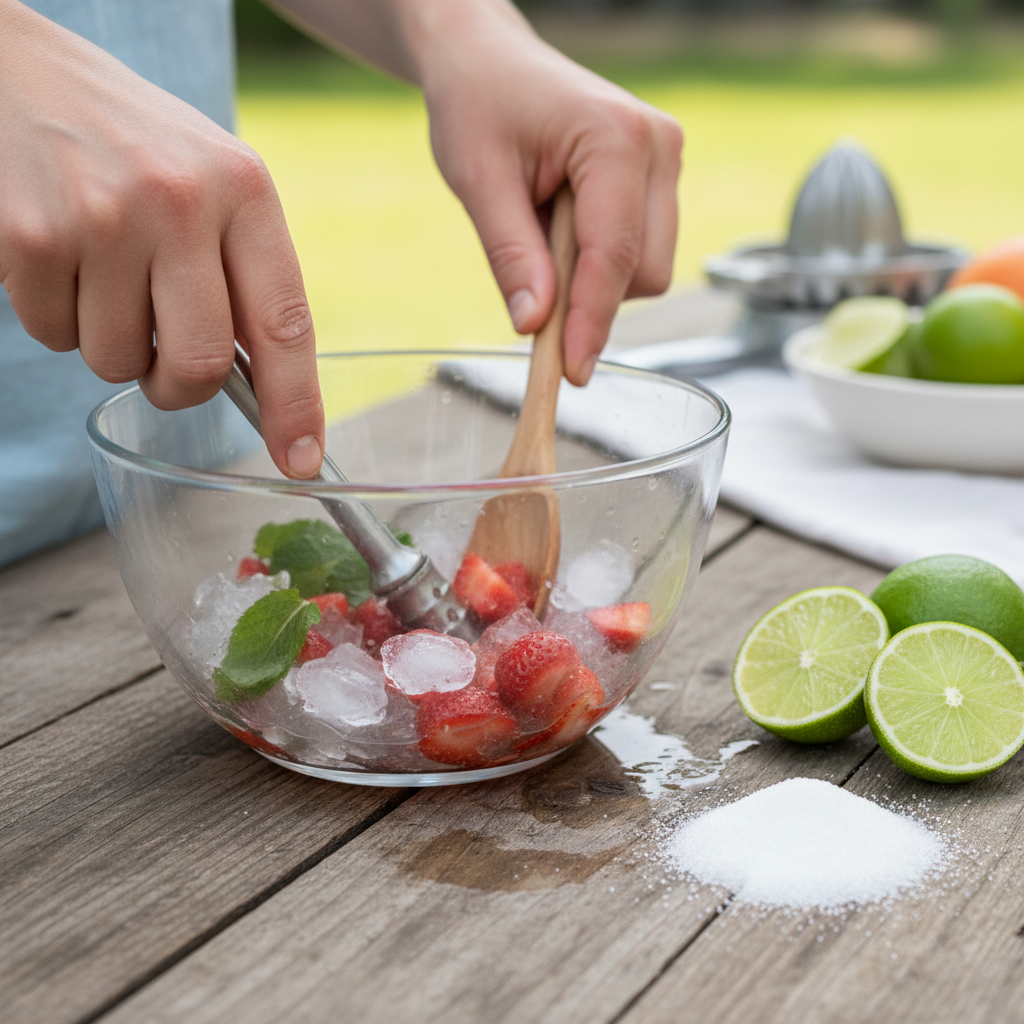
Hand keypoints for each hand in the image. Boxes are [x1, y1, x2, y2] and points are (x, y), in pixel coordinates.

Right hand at [0, 0, 324, 477]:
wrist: (22, 72)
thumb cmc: (139, 148)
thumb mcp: (217, 186)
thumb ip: (246, 274)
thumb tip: (268, 390)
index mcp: (245, 190)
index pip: (286, 323)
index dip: (296, 405)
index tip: (300, 462)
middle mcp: (182, 201)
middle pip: (199, 366)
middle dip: (179, 387)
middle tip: (163, 364)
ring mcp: (103, 217)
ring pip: (118, 362)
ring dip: (112, 345)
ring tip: (104, 276)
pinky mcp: (31, 235)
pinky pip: (54, 337)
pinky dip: (57, 319)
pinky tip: (61, 259)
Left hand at [408, 1, 682, 384]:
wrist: (489, 60)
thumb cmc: (479, 103)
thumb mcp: (479, 181)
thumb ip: (511, 256)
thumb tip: (535, 326)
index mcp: (616, 138)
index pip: (614, 256)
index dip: (591, 321)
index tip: (571, 372)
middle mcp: (658, 147)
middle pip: (646, 273)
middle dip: (591, 298)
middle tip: (531, 277)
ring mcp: (666, 161)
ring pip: (649, 269)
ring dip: (593, 277)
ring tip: (543, 229)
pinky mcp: (658, 179)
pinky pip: (641, 251)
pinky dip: (600, 262)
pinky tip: (564, 227)